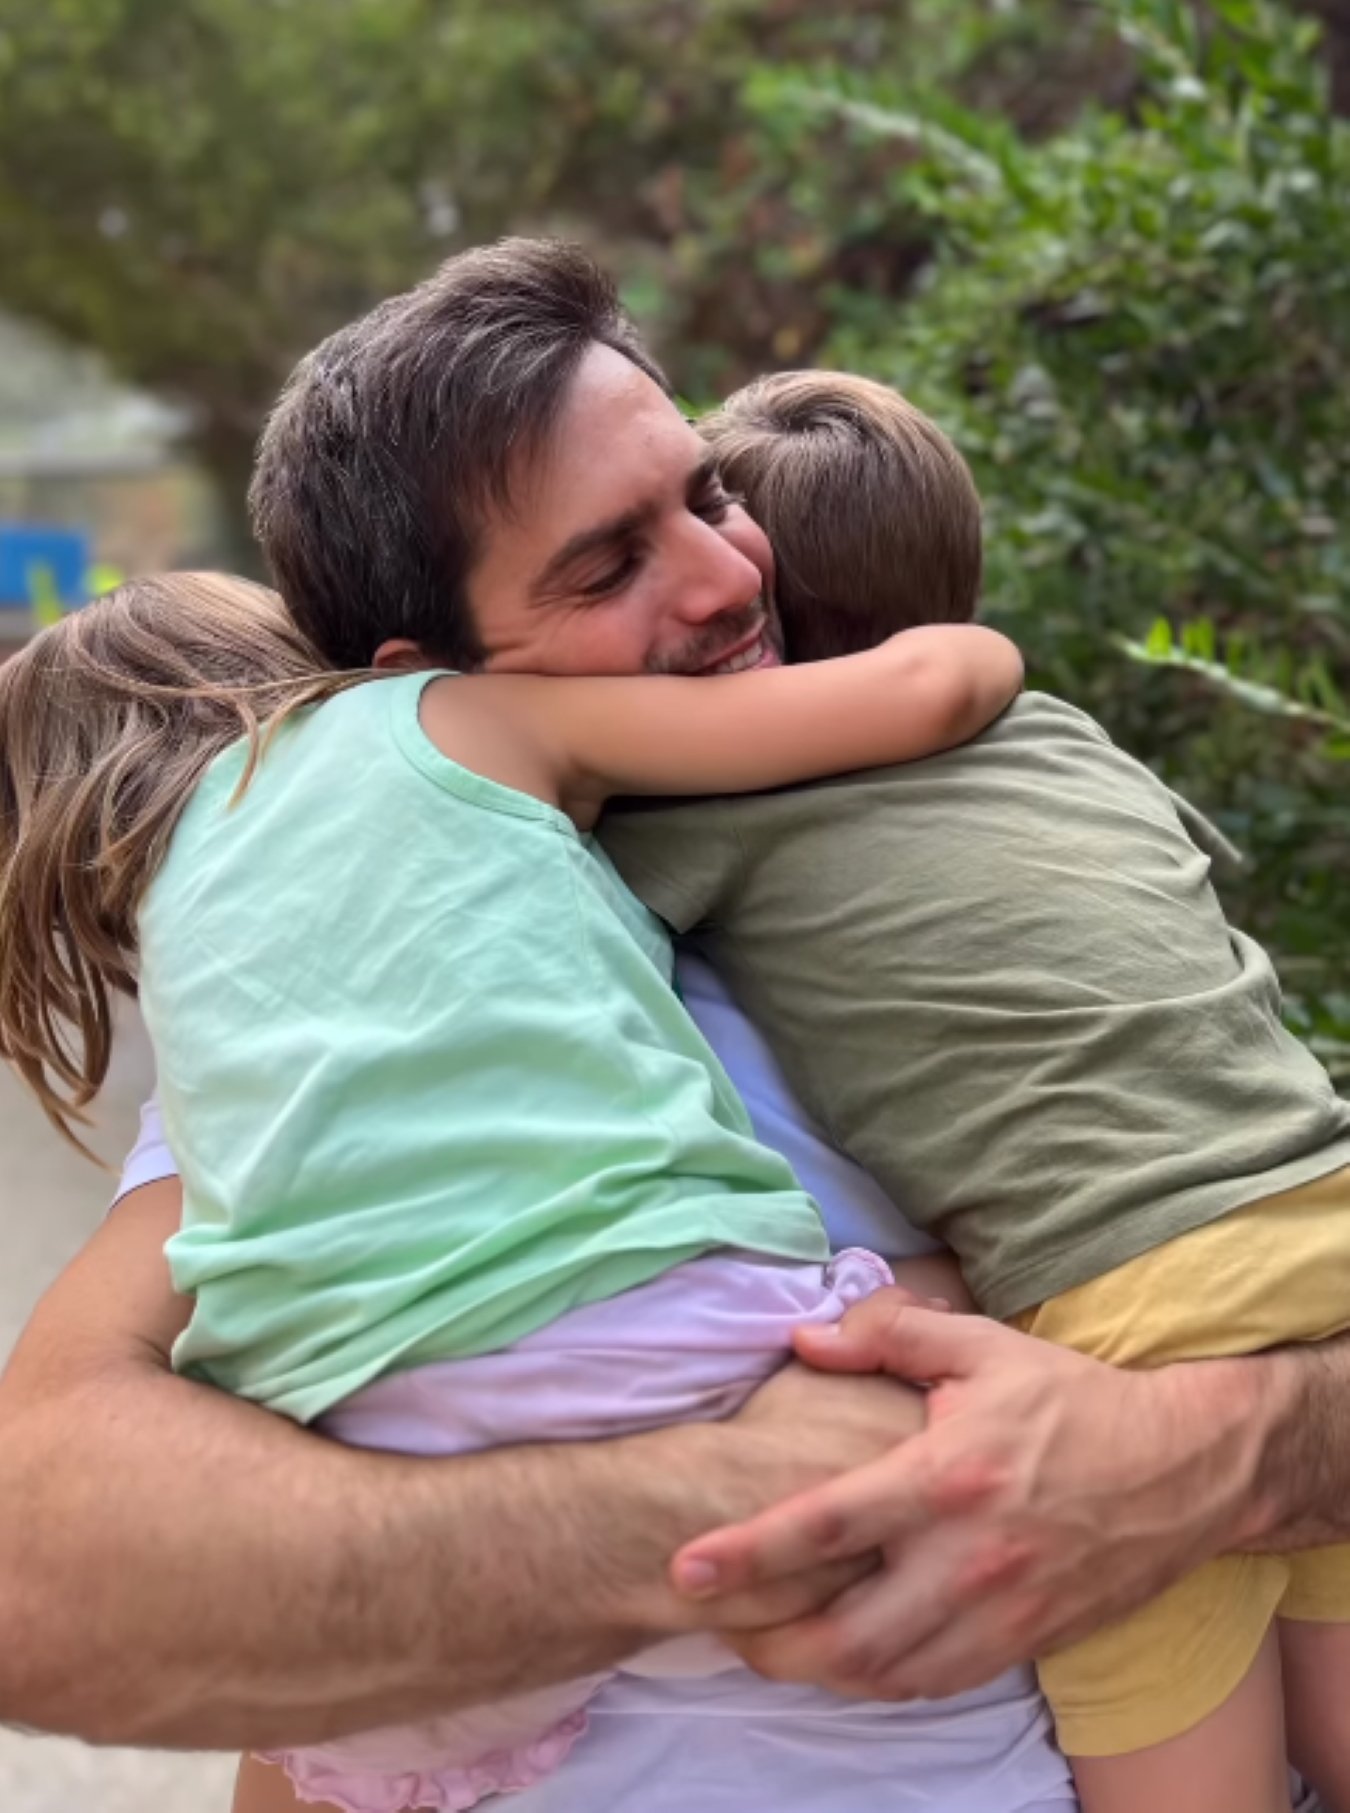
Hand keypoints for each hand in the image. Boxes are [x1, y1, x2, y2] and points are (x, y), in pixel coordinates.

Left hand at [670, 1295, 1264, 1698]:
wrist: (1182, 1469)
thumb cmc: (1071, 1400)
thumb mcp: (982, 1346)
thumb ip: (887, 1334)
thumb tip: (803, 1339)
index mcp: (946, 1476)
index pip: (826, 1524)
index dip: (748, 1552)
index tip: (687, 1567)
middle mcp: (968, 1558)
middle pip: (844, 1634)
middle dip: (767, 1643)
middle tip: (720, 1623)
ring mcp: (1000, 1612)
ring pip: (886, 1676)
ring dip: (816, 1671)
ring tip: (769, 1645)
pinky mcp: (1025, 1643)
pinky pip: (935, 1684)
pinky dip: (880, 1682)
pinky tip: (850, 1656)